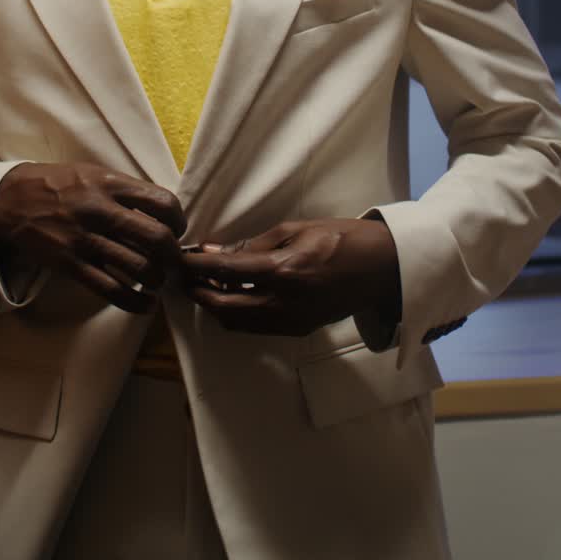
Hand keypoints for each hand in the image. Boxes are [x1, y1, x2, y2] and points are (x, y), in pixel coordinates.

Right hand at [0, 162, 186, 312]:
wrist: (11, 199)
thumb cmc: (59, 184)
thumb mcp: (94, 173)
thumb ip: (125, 190)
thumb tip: (161, 210)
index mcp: (111, 184)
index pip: (163, 202)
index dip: (178, 220)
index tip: (176, 229)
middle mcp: (101, 211)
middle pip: (156, 238)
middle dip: (173, 255)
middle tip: (173, 261)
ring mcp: (85, 240)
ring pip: (138, 268)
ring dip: (157, 279)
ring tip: (157, 280)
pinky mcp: (71, 264)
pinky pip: (110, 289)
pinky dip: (134, 302)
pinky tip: (145, 305)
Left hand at [180, 218, 400, 335]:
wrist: (381, 268)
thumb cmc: (340, 238)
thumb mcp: (296, 229)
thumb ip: (254, 244)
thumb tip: (216, 252)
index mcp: (283, 271)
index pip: (225, 272)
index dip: (196, 267)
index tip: (179, 259)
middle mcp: (284, 303)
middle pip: (224, 307)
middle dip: (198, 293)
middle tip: (183, 278)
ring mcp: (291, 321)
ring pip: (237, 323)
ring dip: (215, 307)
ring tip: (204, 285)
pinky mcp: (298, 330)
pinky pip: (255, 327)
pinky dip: (237, 314)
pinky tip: (232, 295)